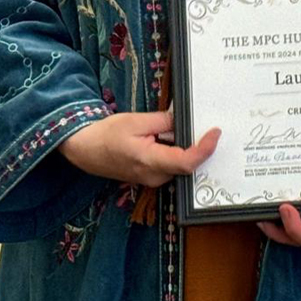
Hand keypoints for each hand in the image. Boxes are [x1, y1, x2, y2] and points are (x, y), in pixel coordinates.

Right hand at [58, 111, 220, 187]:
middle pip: (186, 165)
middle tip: (208, 125)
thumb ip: (164, 121)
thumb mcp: (137, 120)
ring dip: (187, 148)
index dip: (204, 149)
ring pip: (179, 165)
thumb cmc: (107, 133)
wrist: (85, 148)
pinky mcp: (149, 177)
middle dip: (199, 146)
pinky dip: (177, 152)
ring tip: (190, 127)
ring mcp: (151, 180)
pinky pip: (170, 166)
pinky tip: (175, 136)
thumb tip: (184, 121)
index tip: (215, 133)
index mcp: (149, 161)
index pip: (186, 162)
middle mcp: (153, 176)